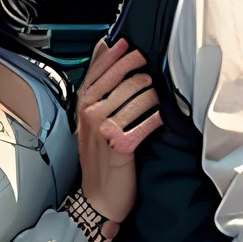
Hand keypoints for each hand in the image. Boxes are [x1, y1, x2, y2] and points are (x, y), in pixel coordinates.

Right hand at [76, 38, 161, 228]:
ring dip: (153, 96)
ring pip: (139, 97)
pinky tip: (159, 121)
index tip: (131, 45)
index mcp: (84, 103)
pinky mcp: (121, 146)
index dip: (118, 55)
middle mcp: (90, 113)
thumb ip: (98, 83)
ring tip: (155, 101)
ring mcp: (104, 129)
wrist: (97, 196)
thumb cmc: (98, 154)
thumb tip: (105, 46)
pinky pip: (147, 123)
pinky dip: (156, 120)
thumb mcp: (90, 117)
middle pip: (123, 79)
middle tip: (151, 75)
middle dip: (142, 72)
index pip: (100, 69)